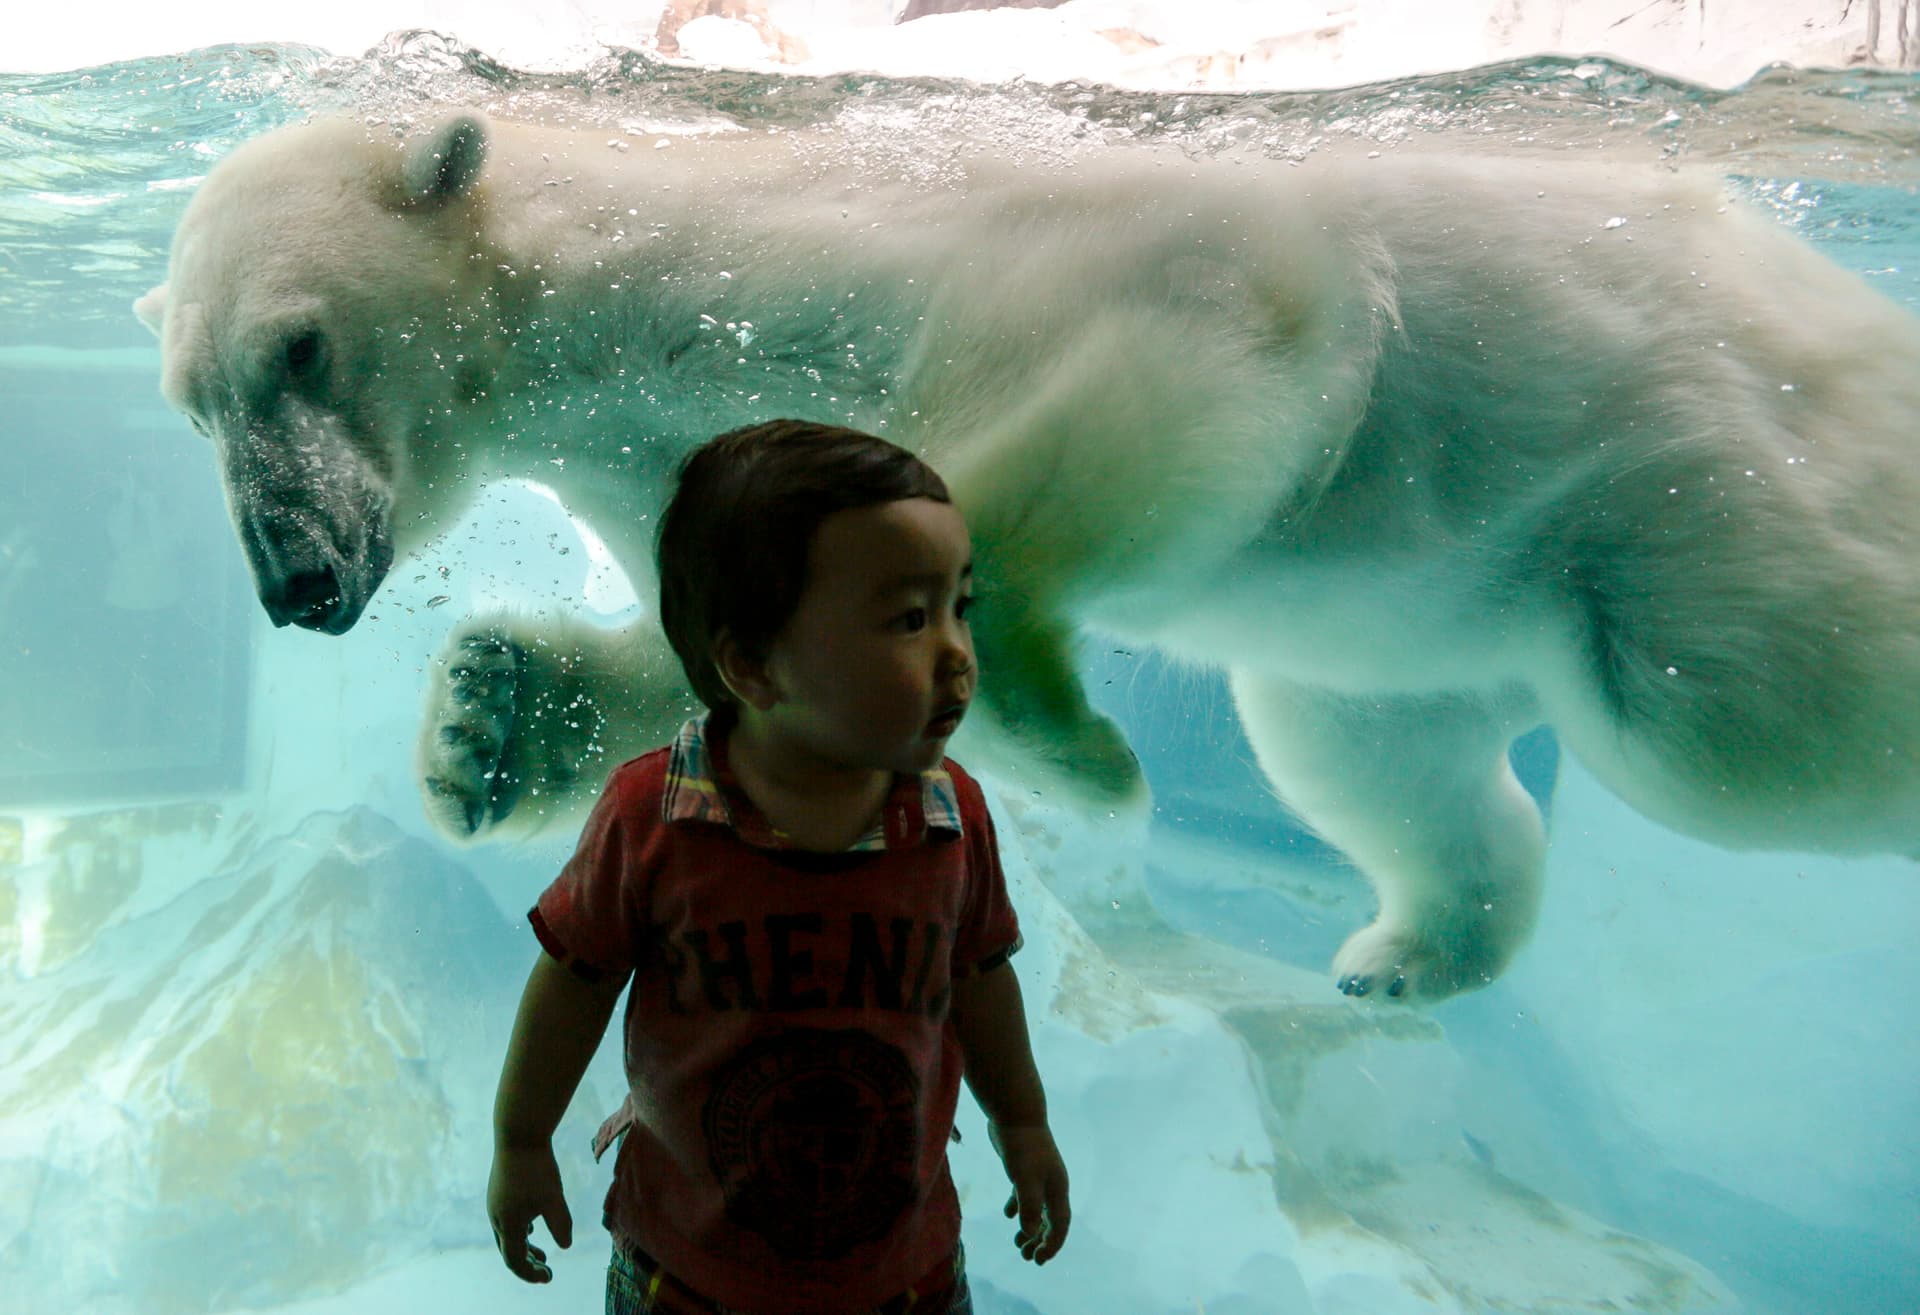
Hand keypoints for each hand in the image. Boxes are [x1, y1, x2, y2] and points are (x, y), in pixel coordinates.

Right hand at [488, 1142, 573, 1282]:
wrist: (518, 1134)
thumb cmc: (537, 1167)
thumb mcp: (553, 1197)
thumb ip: (560, 1224)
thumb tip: (565, 1246)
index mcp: (508, 1224)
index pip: (515, 1261)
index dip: (531, 1274)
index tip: (550, 1276)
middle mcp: (496, 1218)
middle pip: (508, 1252)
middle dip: (527, 1264)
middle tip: (546, 1270)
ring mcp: (495, 1204)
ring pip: (507, 1236)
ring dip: (523, 1248)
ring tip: (541, 1254)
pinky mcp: (498, 1192)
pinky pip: (506, 1221)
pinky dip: (519, 1232)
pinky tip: (532, 1226)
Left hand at [988, 1122, 1069, 1263]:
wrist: (1015, 1113)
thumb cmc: (1022, 1148)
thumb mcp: (1025, 1180)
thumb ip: (1029, 1207)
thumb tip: (1030, 1234)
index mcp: (1057, 1189)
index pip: (1060, 1224)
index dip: (1051, 1244)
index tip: (1038, 1260)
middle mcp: (1052, 1184)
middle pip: (1049, 1219)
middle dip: (1039, 1240)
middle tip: (1025, 1257)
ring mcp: (1039, 1175)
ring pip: (1037, 1208)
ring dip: (1029, 1227)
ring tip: (1016, 1243)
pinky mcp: (1024, 1167)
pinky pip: (1024, 1194)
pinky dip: (1017, 1207)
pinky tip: (1008, 1213)